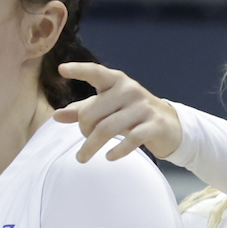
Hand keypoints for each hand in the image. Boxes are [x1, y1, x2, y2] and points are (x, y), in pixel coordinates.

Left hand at [63, 63, 182, 162]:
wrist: (170, 125)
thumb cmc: (132, 114)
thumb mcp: (108, 108)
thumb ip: (83, 110)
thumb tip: (56, 115)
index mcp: (116, 81)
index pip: (96, 72)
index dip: (79, 70)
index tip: (62, 70)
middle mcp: (129, 90)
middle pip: (93, 112)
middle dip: (83, 130)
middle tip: (83, 140)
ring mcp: (143, 107)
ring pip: (108, 128)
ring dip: (91, 146)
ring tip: (82, 157)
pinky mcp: (154, 125)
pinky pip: (131, 139)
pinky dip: (117, 150)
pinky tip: (109, 157)